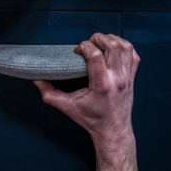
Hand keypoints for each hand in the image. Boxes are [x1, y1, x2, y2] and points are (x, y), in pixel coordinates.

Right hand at [34, 33, 139, 148]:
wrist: (113, 131)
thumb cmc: (91, 119)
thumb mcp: (68, 107)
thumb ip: (50, 94)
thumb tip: (37, 80)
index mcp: (102, 84)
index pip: (96, 55)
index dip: (84, 46)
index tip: (77, 51)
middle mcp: (117, 78)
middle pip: (113, 46)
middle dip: (98, 39)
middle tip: (88, 44)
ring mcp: (127, 77)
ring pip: (125, 47)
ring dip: (112, 40)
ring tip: (100, 43)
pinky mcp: (132, 77)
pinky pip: (133, 55)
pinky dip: (125, 46)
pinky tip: (114, 48)